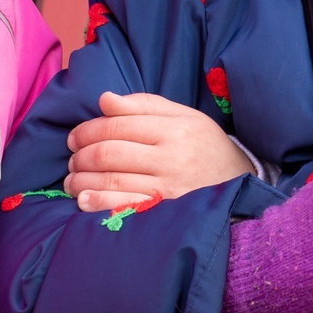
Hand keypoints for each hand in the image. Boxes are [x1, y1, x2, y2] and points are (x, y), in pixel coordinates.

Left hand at [68, 91, 251, 213]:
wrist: (241, 184)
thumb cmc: (205, 146)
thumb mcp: (183, 117)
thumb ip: (143, 106)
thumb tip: (104, 99)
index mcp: (174, 129)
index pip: (117, 125)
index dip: (87, 130)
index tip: (75, 137)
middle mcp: (171, 158)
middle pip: (109, 153)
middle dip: (80, 154)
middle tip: (72, 157)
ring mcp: (168, 189)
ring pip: (111, 180)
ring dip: (81, 179)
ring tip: (73, 178)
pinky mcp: (165, 213)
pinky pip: (123, 207)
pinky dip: (97, 203)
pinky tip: (83, 199)